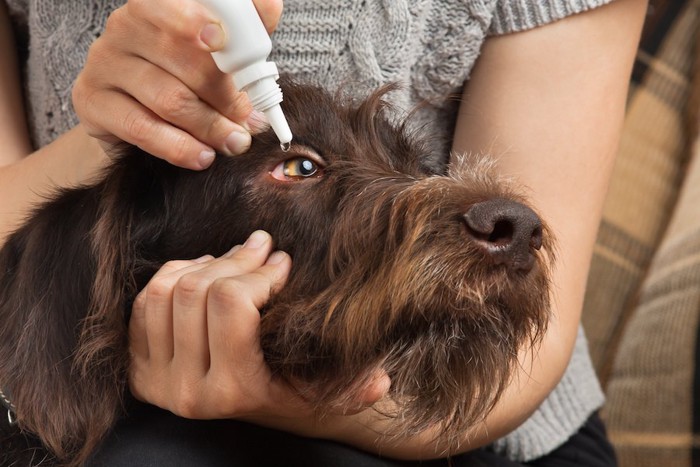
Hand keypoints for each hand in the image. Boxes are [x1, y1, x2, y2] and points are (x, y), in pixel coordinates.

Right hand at [72, 0, 282, 169]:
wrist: (135, 115)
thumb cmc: (186, 76)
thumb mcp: (218, 52)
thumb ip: (244, 30)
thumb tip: (271, 8)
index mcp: (156, 6)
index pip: (168, 4)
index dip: (194, 21)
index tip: (221, 41)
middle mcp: (125, 27)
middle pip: (182, 60)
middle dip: (225, 96)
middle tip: (251, 122)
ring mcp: (104, 63)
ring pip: (168, 99)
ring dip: (210, 127)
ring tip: (235, 143)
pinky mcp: (92, 101)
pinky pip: (141, 128)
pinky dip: (179, 147)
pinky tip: (202, 157)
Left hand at [128, 230, 389, 421]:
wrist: (258, 411)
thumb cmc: (298, 393)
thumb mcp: (330, 394)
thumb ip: (359, 391)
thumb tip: (380, 381)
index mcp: (233, 391)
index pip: (230, 303)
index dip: (259, 271)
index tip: (282, 262)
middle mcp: (186, 390)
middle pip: (196, 290)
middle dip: (236, 259)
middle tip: (263, 248)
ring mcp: (156, 379)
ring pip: (166, 291)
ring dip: (204, 264)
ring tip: (236, 259)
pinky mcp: (140, 366)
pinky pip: (146, 302)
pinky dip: (174, 275)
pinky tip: (205, 271)